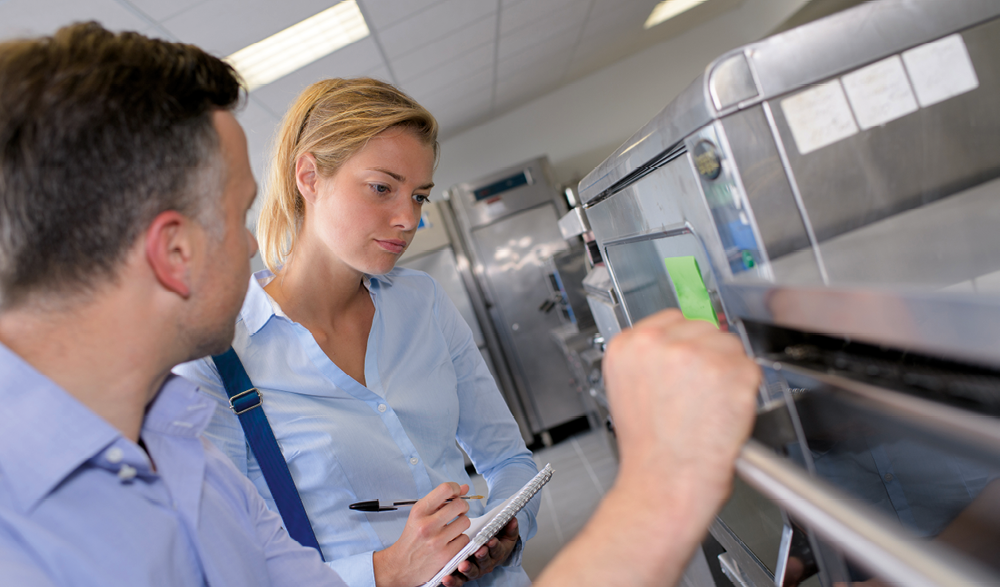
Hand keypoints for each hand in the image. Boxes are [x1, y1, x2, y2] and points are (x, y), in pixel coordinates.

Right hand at [373, 482, 472, 586]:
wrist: (400, 565)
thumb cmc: (411, 538)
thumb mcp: (420, 515)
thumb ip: (441, 500)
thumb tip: (464, 488)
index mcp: (419, 511)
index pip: (446, 489)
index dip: (456, 489)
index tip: (457, 494)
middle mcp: (427, 525)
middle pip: (459, 505)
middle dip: (462, 507)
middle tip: (458, 511)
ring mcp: (437, 541)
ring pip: (465, 522)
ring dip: (462, 524)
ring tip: (453, 528)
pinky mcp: (445, 555)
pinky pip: (465, 539)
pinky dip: (460, 539)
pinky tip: (451, 541)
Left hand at [441, 518, 518, 586]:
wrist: (489, 550)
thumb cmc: (496, 540)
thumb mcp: (506, 533)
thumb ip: (510, 527)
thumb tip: (512, 520)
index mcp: (497, 553)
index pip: (497, 550)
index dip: (494, 546)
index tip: (491, 540)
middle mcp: (486, 564)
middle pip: (485, 562)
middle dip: (482, 556)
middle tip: (479, 551)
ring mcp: (475, 570)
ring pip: (472, 572)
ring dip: (467, 569)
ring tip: (463, 566)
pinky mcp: (463, 575)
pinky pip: (459, 580)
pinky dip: (453, 581)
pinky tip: (446, 579)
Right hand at [602, 309, 759, 525]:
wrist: (665, 484)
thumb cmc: (649, 449)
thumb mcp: (626, 389)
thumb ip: (650, 358)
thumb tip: (679, 343)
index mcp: (629, 345)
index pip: (672, 318)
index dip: (686, 342)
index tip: (689, 361)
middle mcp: (660, 343)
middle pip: (705, 328)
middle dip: (709, 357)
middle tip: (700, 393)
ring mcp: (698, 356)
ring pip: (731, 346)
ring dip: (729, 373)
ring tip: (710, 406)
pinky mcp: (732, 372)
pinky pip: (751, 370)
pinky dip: (746, 392)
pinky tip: (725, 413)